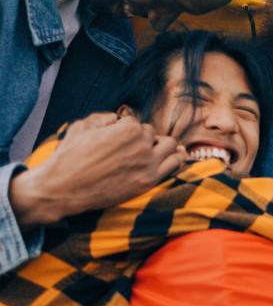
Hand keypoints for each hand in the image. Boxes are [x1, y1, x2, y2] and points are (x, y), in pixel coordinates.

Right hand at [10, 113, 184, 225]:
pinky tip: (176, 156)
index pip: (136, 122)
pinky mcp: (149, 180)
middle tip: (130, 147)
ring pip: (170, 145)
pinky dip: (177, 158)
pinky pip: (175, 164)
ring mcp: (148, 163)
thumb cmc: (69, 156)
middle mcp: (142, 144)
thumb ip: (103, 117)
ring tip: (155, 150)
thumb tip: (117, 117)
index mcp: (127, 128)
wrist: (63, 188)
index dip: (125, 129)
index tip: (118, 137)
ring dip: (163, 145)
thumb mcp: (81, 127)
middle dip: (142, 137)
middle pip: (152, 134)